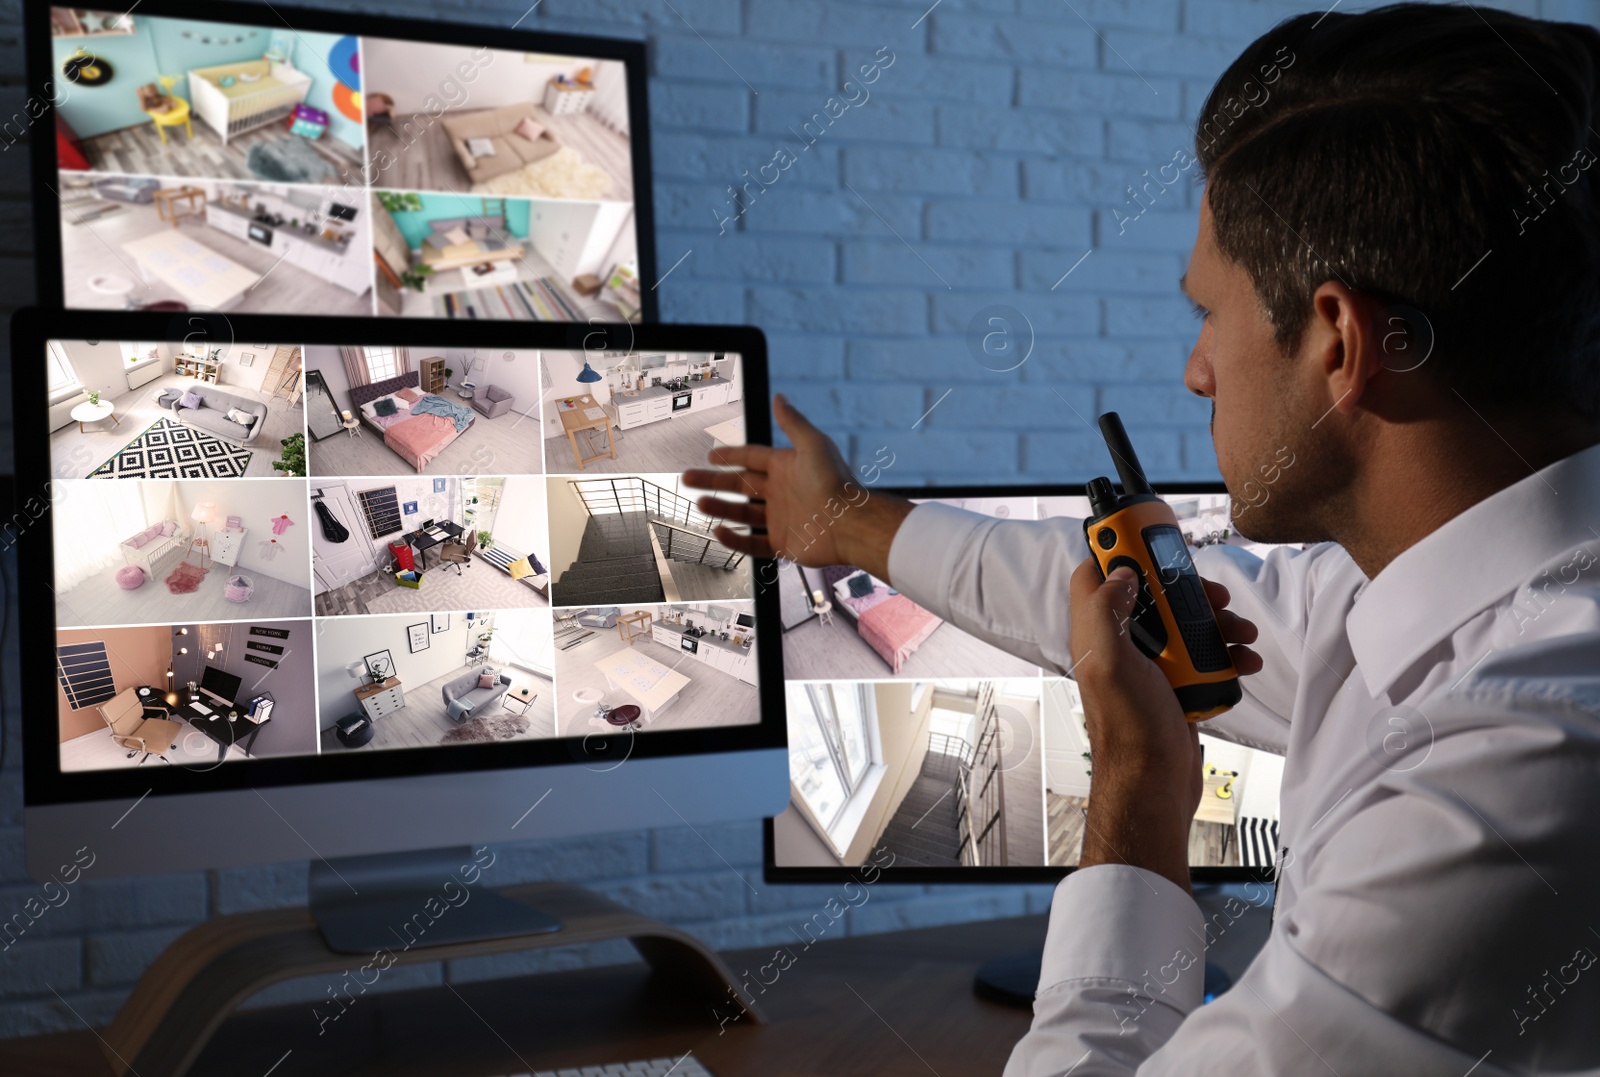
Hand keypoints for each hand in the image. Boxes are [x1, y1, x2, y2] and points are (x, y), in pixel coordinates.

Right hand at [681, 394, 912, 576]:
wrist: (849, 524)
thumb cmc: (835, 483)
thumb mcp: (813, 444)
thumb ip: (792, 422)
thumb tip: (780, 398)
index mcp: (786, 467)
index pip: (751, 458)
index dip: (730, 455)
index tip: (711, 455)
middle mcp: (782, 492)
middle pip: (740, 485)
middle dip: (713, 481)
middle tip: (689, 478)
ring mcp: (781, 518)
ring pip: (742, 513)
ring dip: (720, 507)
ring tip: (700, 503)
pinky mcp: (783, 543)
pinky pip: (753, 542)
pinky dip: (735, 539)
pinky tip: (720, 532)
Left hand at [1069, 559, 1261, 893]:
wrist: (1155, 783)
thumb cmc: (1129, 729)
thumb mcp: (1110, 663)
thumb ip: (1107, 612)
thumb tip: (1121, 572)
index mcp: (1096, 632)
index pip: (1096, 574)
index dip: (1118, 552)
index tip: (1149, 537)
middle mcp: (1120, 644)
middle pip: (1153, 593)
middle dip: (1187, 588)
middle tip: (1215, 595)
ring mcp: (1150, 664)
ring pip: (1184, 622)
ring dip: (1217, 621)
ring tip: (1240, 632)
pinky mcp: (1177, 683)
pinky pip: (1204, 655)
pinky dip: (1226, 653)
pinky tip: (1244, 658)